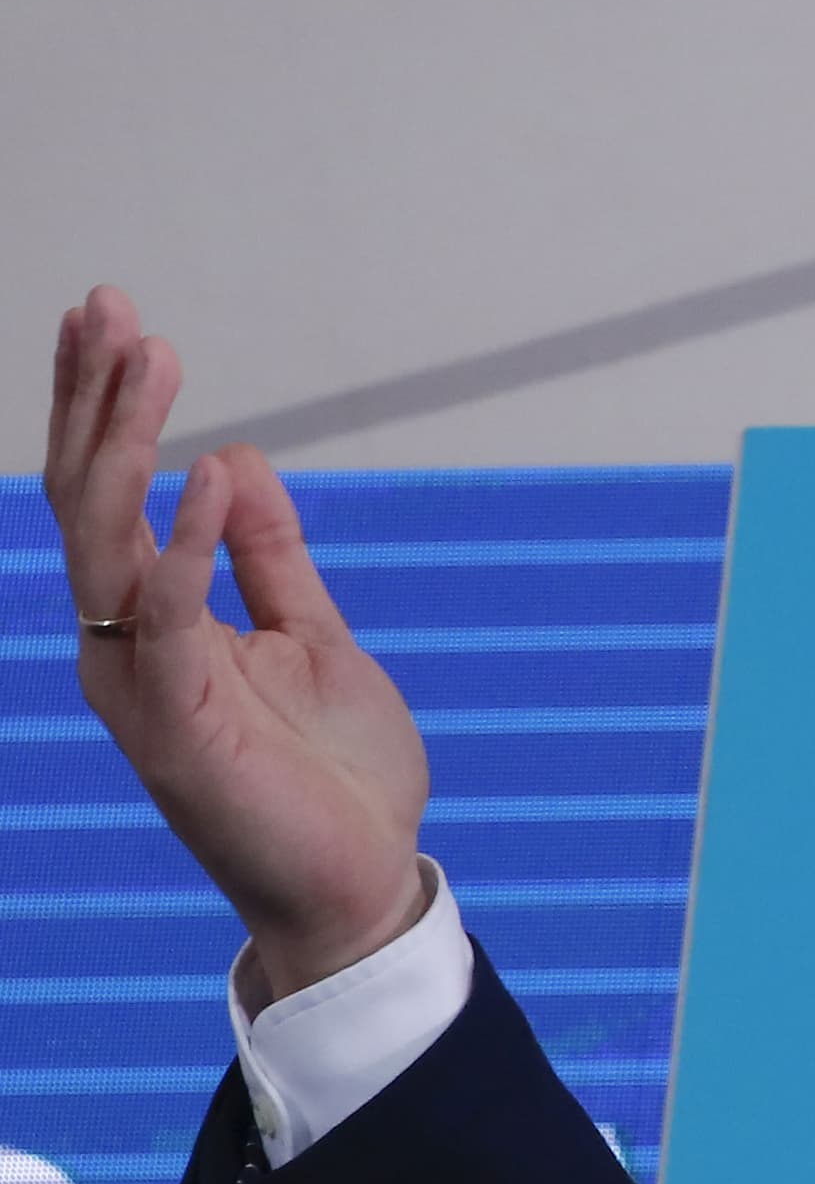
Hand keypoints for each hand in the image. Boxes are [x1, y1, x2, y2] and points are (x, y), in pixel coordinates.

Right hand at [44, 286, 430, 1003]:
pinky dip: (181, 546)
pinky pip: (166, 621)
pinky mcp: (181, 727)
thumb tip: (230, 460)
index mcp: (154, 622)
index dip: (105, 405)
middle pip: (84, 500)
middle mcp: (126, 646)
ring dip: (122, 442)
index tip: (114, 315)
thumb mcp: (312, 634)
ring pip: (102, 542)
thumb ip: (270, 555)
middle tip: (106, 301)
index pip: (108, 494)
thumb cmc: (333, 772)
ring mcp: (144, 686)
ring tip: (147, 352)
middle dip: (91, 397)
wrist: (362, 882)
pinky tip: (203, 475)